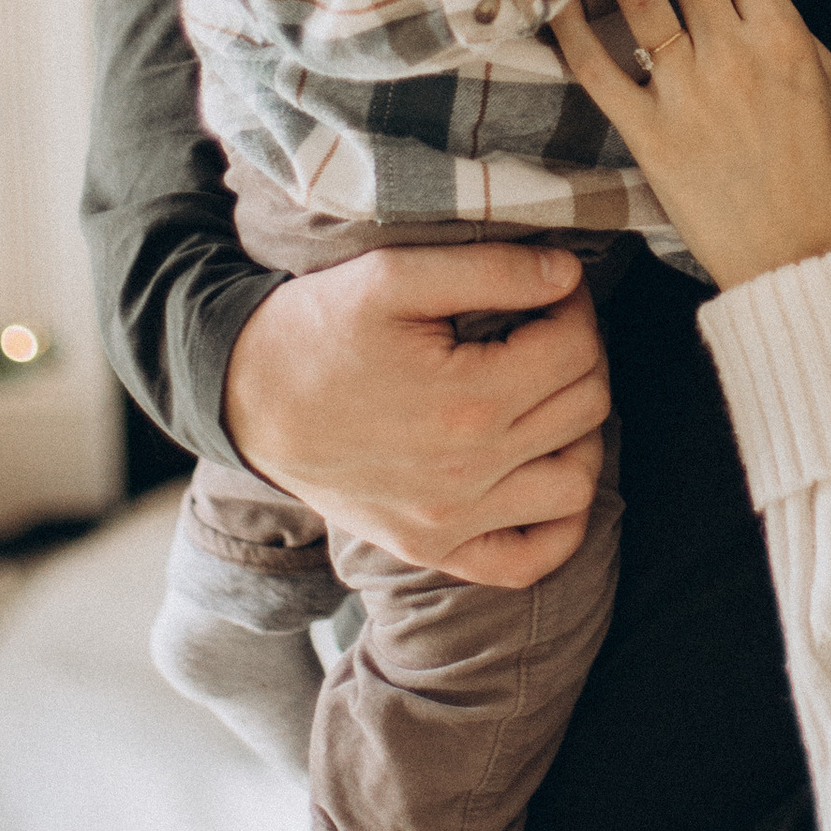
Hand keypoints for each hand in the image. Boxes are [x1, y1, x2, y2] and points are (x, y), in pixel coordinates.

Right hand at [223, 242, 609, 585]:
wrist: (244, 398)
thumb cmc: (316, 330)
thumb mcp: (393, 274)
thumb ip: (491, 268)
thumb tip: (568, 273)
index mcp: (469, 399)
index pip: (577, 348)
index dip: (574, 304)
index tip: (551, 287)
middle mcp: (470, 472)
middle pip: (585, 408)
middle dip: (581, 355)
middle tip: (546, 329)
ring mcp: (452, 521)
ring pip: (576, 484)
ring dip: (581, 433)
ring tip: (548, 394)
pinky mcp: (432, 548)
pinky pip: (530, 562)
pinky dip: (559, 525)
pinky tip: (545, 474)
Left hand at [556, 0, 830, 289]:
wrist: (804, 264)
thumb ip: (808, 41)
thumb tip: (771, 7)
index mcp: (786, 40)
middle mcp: (732, 57)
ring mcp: (686, 96)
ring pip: (640, 1)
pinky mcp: (650, 137)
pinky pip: (601, 73)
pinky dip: (575, 32)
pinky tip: (560, 1)